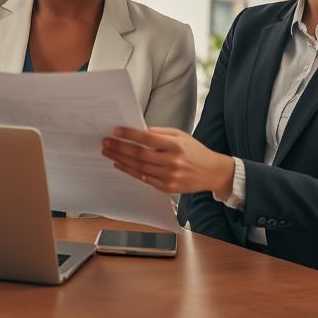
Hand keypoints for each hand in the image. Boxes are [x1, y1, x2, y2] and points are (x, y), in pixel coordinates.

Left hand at [102, 127, 233, 197]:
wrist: (212, 173)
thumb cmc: (195, 151)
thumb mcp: (180, 136)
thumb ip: (159, 133)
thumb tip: (138, 131)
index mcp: (175, 146)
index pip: (147, 139)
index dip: (130, 134)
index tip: (116, 130)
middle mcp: (172, 162)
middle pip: (139, 155)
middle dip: (119, 148)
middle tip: (105, 142)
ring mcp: (169, 176)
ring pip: (139, 168)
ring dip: (121, 160)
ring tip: (108, 152)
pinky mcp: (167, 188)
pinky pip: (144, 179)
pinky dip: (130, 171)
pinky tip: (120, 164)